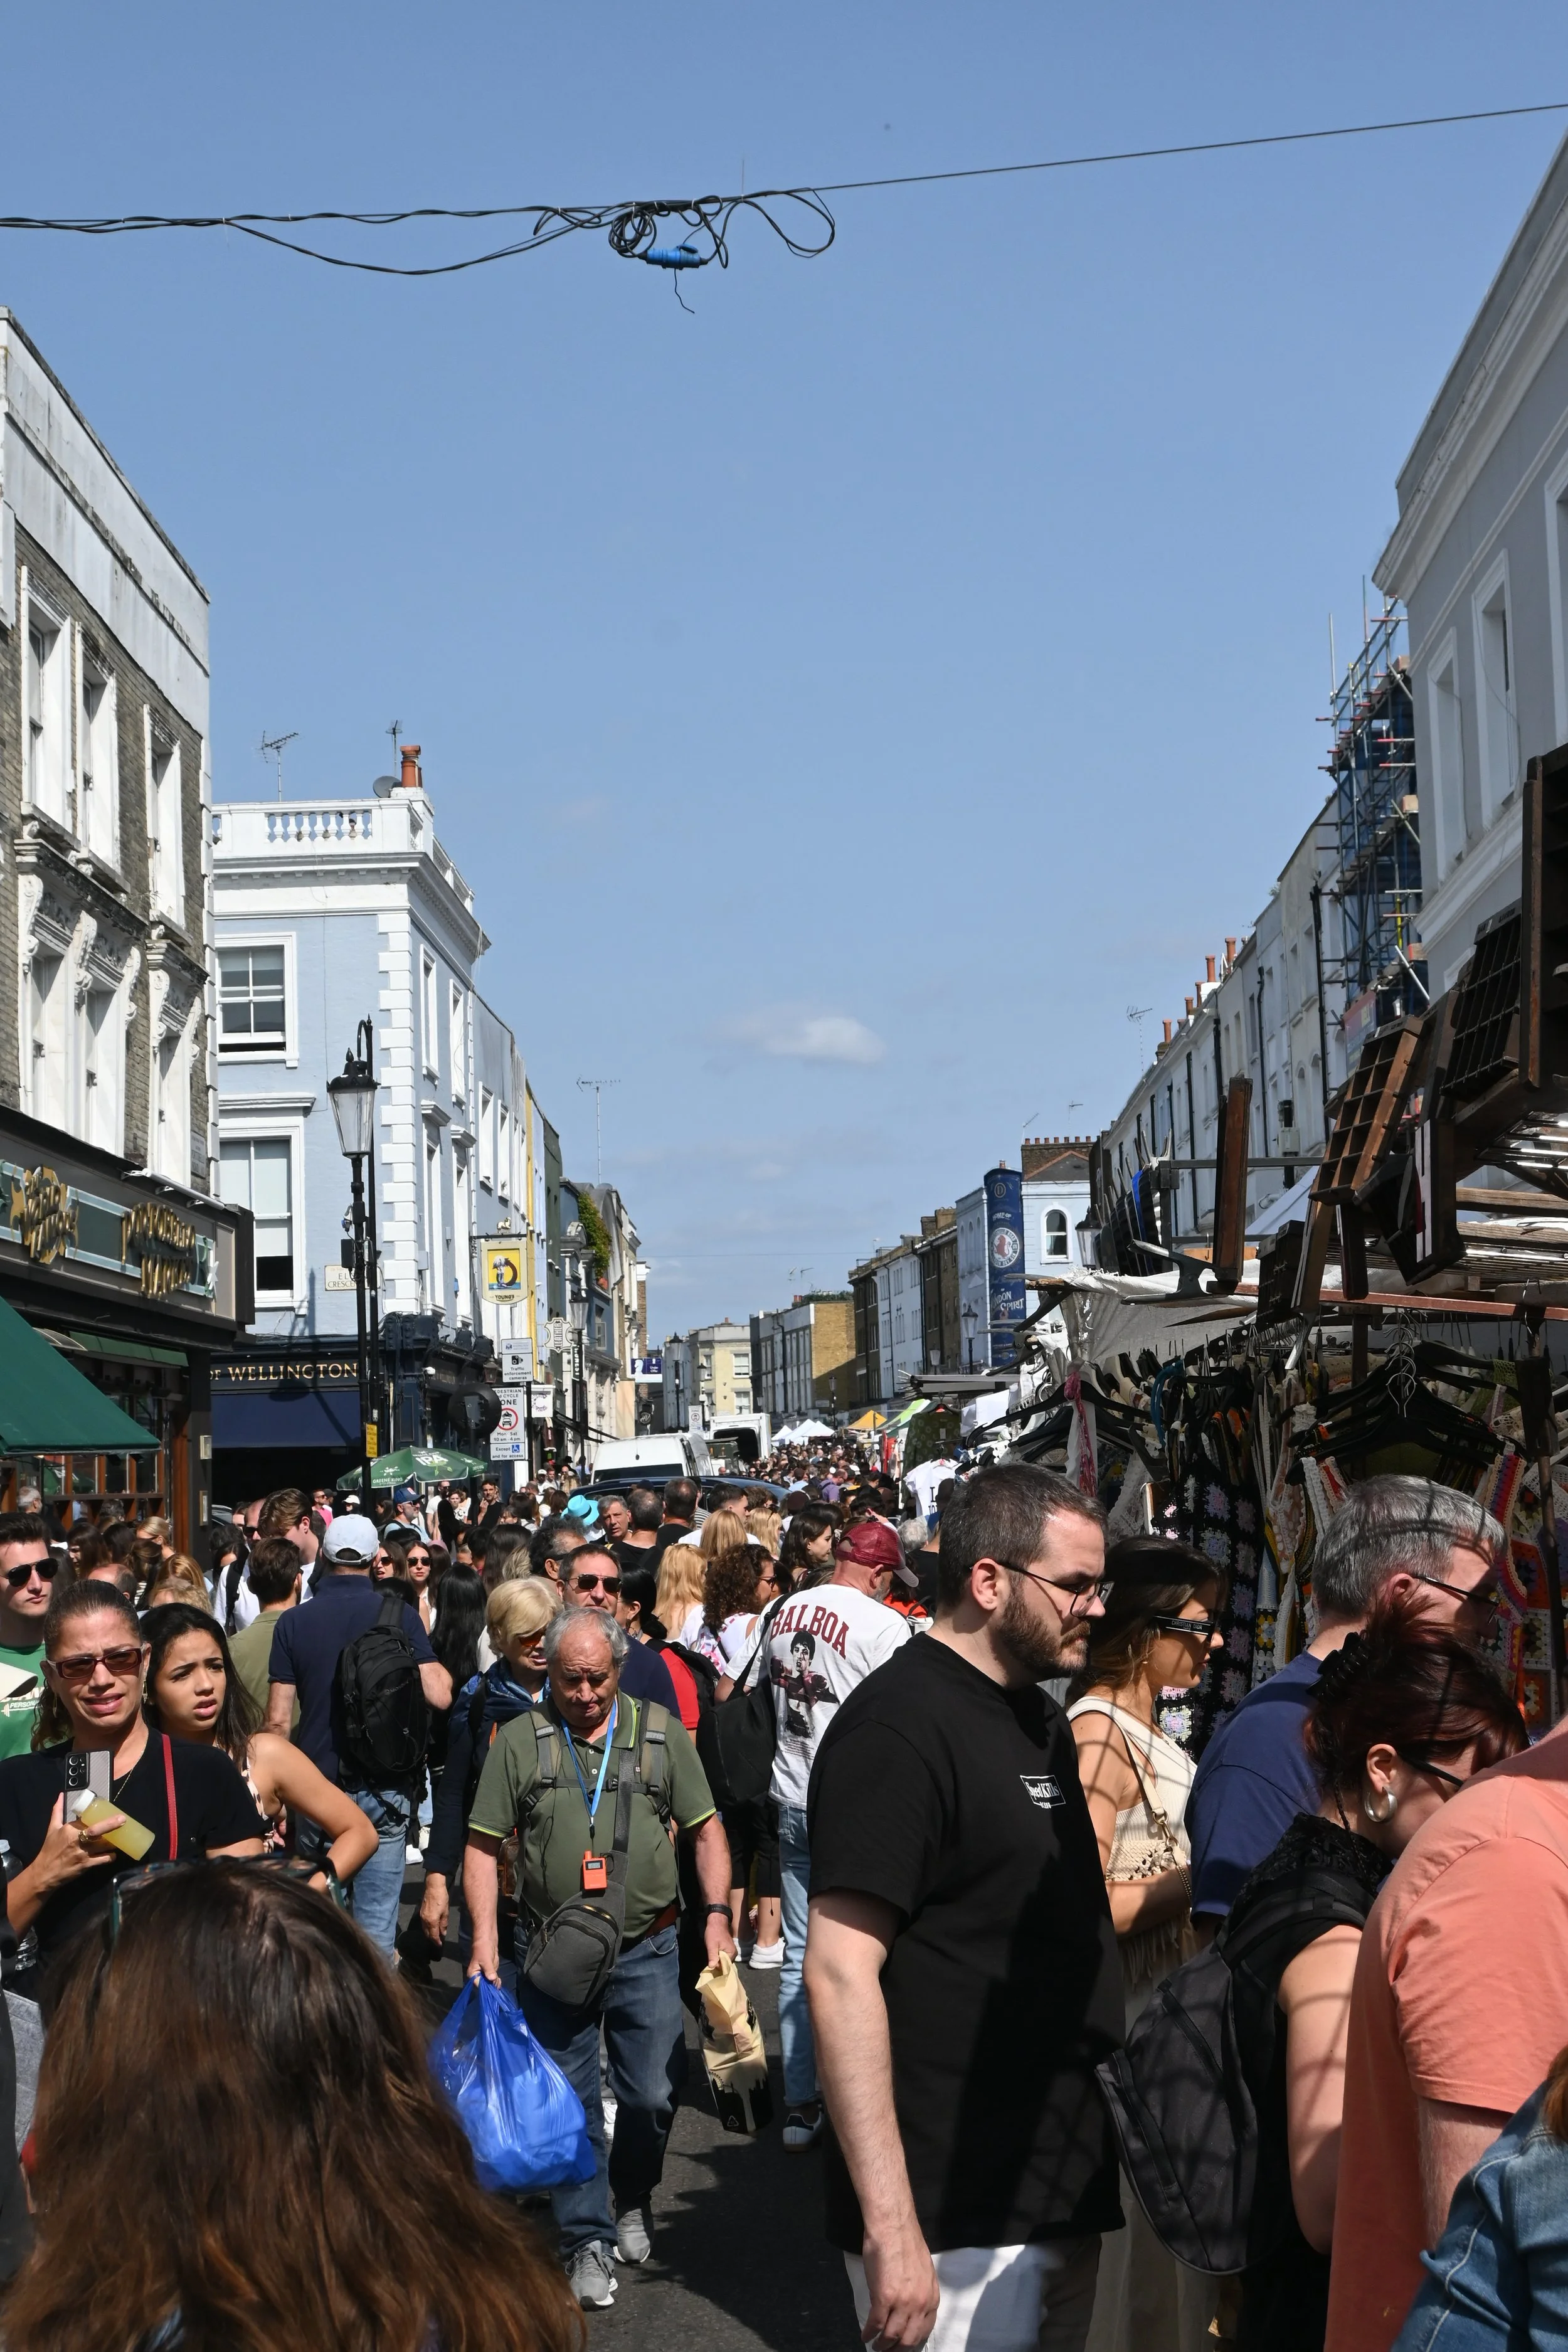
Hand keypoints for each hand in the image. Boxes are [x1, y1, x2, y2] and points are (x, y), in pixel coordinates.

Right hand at [33, 1795, 121, 1891]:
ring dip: (114, 1842)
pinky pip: (103, 1859)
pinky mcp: (86, 1865)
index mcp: (70, 1829)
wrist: (44, 1873)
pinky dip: (111, 1856)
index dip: (99, 1817)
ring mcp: (82, 1853)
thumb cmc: (49, 1850)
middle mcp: (77, 1840)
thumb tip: (60, 1795)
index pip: (87, 1820)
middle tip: (123, 1819)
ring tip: (121, 1838)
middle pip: (97, 1830)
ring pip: (103, 1846)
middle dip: (111, 1824)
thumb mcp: (52, 1828)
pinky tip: (113, 1854)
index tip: (111, 1813)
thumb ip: (57, 1811)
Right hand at [420, 1875, 449, 1944]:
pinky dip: (427, 1928)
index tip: (440, 1945)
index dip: (437, 1941)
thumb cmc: (441, 1898)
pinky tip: (431, 1927)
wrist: (433, 1886)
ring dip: (429, 1933)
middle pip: (427, 1934)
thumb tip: (443, 1933)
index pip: (433, 1935)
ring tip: (435, 1935)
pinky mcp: (420, 1912)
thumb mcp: (445, 1912)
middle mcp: (424, 1921)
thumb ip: (444, 1924)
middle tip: (438, 1941)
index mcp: (431, 1921)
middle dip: (432, 1939)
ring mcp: (421, 1916)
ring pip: (424, 1929)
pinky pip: (423, 1924)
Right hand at [466, 1939, 501, 1985]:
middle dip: (491, 1985)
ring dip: (495, 1983)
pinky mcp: (489, 1971)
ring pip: (490, 1983)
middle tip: (498, 1982)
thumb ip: (489, 1970)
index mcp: (473, 1974)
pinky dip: (496, 1979)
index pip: (478, 1985)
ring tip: (499, 1981)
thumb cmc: (483, 1949)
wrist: (488, 1940)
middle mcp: (478, 1976)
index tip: (493, 1985)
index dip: (486, 1987)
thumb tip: (492, 1979)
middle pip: (484, 1986)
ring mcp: (484, 1974)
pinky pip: (493, 1978)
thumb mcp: (486, 1960)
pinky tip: (499, 1979)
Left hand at [704, 1913, 737, 1968]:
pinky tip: (713, 1957)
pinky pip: (723, 1956)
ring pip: (723, 1961)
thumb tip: (712, 1968)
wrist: (716, 1921)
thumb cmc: (714, 1932)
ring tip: (711, 1961)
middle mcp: (733, 1953)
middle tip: (709, 1964)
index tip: (710, 1969)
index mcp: (731, 1953)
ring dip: (717, 1961)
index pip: (724, 1967)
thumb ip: (713, 1956)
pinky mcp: (728, 1949)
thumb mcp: (711, 1945)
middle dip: (717, 1965)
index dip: (717, 1968)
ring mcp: (731, 1951)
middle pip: (724, 1964)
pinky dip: (718, 1957)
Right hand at [860, 2215, 938, 2350]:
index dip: (911, 2341)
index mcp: (931, 2297)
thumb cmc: (906, 2243)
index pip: (924, 2330)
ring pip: (891, 2336)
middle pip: (908, 2339)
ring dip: (882, 2345)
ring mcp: (902, 2303)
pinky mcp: (883, 2299)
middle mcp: (920, 2305)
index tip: (903, 2345)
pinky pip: (876, 2324)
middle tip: (888, 2351)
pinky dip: (869, 2333)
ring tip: (876, 2346)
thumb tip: (911, 2306)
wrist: (893, 2226)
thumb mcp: (923, 2272)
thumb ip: (919, 2292)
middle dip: (897, 2349)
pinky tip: (865, 2336)